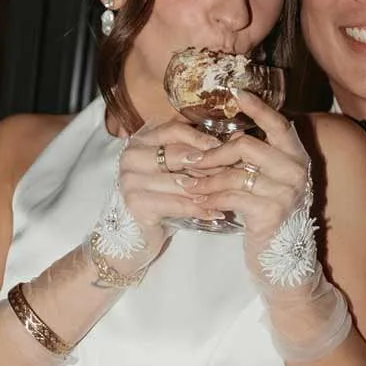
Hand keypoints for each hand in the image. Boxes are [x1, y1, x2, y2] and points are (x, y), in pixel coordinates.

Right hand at [116, 115, 228, 248]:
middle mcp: (131, 157)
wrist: (133, 235)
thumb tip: (236, 137)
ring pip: (179, 181)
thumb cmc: (160, 199)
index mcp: (140, 142)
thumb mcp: (177, 172)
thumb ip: (198, 155)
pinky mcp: (135, 203)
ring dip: (206, 189)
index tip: (223, 148)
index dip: (200, 138)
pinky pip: (175, 203)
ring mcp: (130, 179)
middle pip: (176, 153)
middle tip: (231, 173)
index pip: (173, 130)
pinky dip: (197, 209)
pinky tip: (215, 213)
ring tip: (228, 194)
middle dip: (207, 165)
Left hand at [183, 92, 316, 285]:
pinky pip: (233, 196)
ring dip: (206, 179)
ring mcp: (287, 192)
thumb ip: (253, 158)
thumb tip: (225, 134)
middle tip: (191, 161)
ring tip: (186, 182)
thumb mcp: (265, 181)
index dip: (258, 107)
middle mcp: (297, 171)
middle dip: (214, 153)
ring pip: (235, 173)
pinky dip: (211, 197)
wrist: (281, 258)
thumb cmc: (267, 214)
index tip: (236, 91)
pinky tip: (198, 199)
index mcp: (297, 157)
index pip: (279, 124)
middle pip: (248, 146)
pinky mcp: (272, 213)